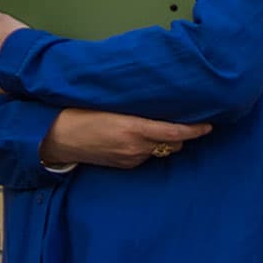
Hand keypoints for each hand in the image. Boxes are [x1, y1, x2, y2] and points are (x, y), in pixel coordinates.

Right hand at [40, 109, 212, 168]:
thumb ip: (133, 106)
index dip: (194, 130)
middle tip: (184, 121)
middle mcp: (135, 147)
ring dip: (163, 142)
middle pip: (173, 144)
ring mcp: (130, 158)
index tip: (209, 125)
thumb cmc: (77, 112)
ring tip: (158, 128)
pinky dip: (148, 148)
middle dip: (180, 135)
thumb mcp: (107, 105)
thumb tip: (156, 96)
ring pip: (160, 151)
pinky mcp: (124, 166)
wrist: (53, 138)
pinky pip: (146, 157)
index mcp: (132, 128)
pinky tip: (138, 138)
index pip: (174, 132)